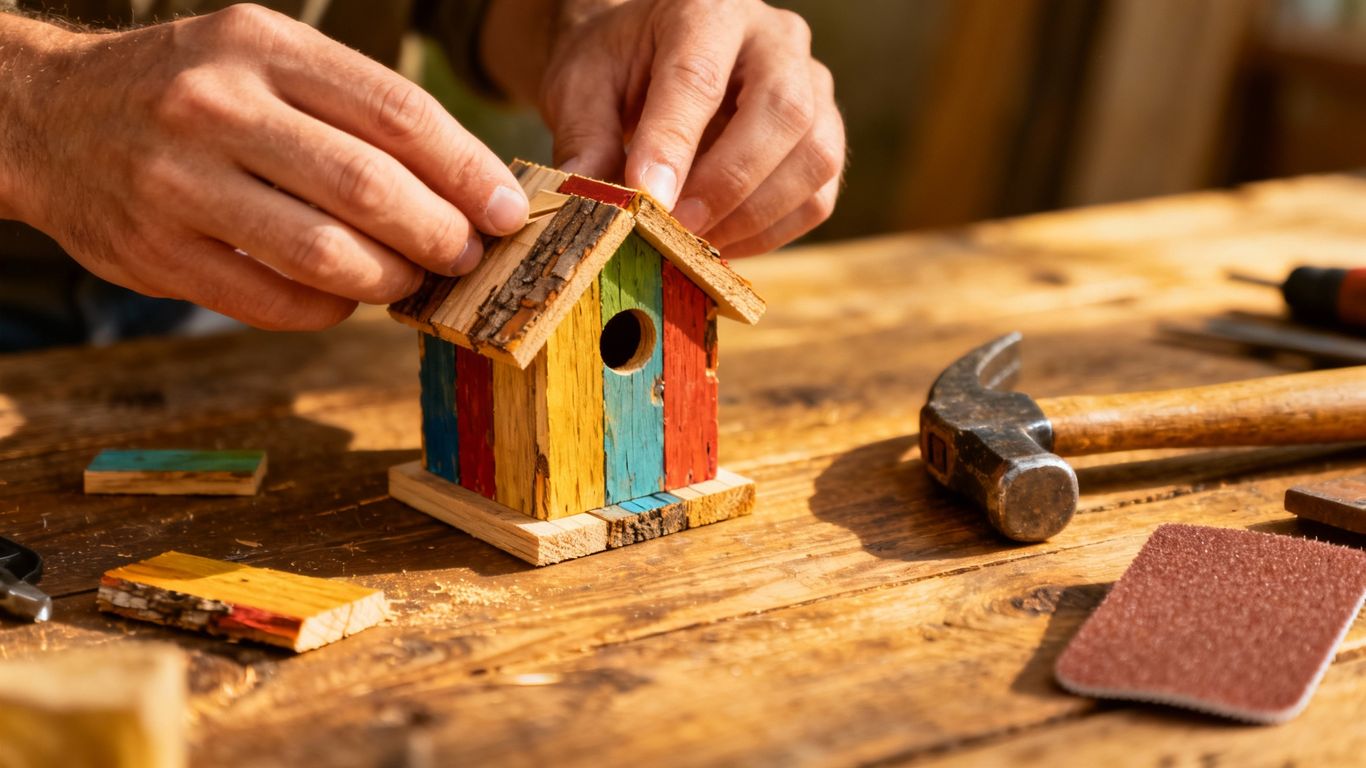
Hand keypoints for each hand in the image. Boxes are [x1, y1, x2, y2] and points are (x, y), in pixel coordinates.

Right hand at [0, 5, 527, 329]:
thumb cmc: (190, 88)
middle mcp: (217, 107)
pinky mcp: (156, 252)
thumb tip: (464, 183)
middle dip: (439, 233)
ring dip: (390, 278)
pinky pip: (273, 300)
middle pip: (368, 188)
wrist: (49, 115)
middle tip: (467, 254)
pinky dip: (329, 310)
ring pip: (323, 254)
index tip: (506, 209)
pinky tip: (344, 298)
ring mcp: (179, 183)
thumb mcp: (264, 58)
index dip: (467, 171)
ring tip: (412, 278)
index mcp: (261, 48)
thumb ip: (354, 109)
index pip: (396, 113)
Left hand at [537, 0, 844, 256]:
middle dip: (730, 183)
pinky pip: (817, 196)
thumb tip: (595, 206)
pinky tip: (720, 241)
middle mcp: (776, 39)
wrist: (650, 59)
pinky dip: (770, 232)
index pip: (700, 76)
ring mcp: (813, 86)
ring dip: (754, 216)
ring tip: (694, 240)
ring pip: (815, 157)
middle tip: (677, 227)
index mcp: (709, 9)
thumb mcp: (582, 88)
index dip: (674, 143)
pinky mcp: (824, 136)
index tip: (646, 197)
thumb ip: (587, 140)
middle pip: (783, 110)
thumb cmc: (617, 68)